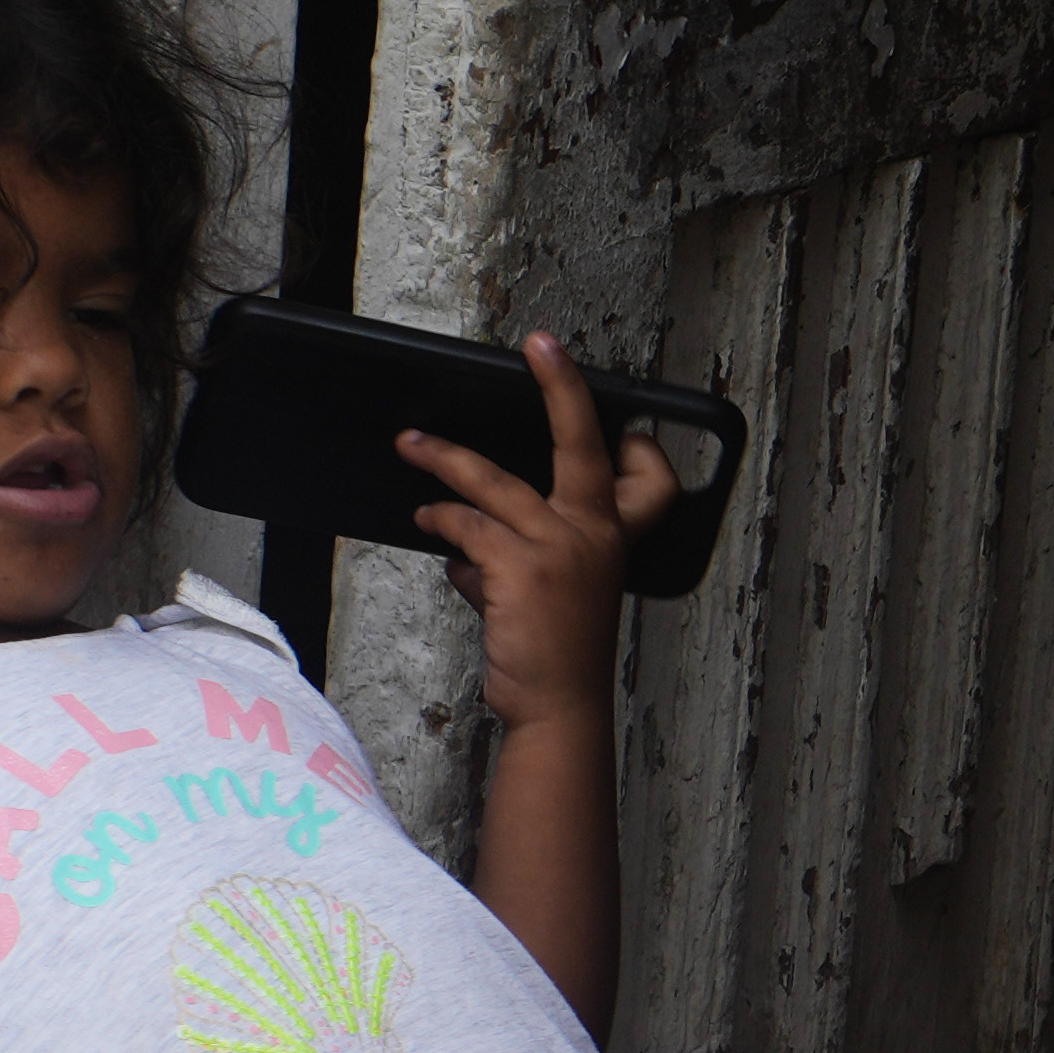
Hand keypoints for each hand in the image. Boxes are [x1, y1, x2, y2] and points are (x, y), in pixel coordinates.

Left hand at [404, 330, 667, 735]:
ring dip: (442, 460)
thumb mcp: (564, 593)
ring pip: (490, 481)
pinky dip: (446, 534)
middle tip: (540, 345)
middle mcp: (594, 534)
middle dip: (561, 387)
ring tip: (409, 446)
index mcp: (614, 536)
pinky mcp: (517, 568)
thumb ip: (527, 556)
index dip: (632, 439)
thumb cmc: (561, 653)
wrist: (558, 707)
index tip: (613, 414)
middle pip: (578, 442)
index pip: (644, 471)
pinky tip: (442, 550)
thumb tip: (466, 551)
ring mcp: (557, 548)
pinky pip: (465, 529)